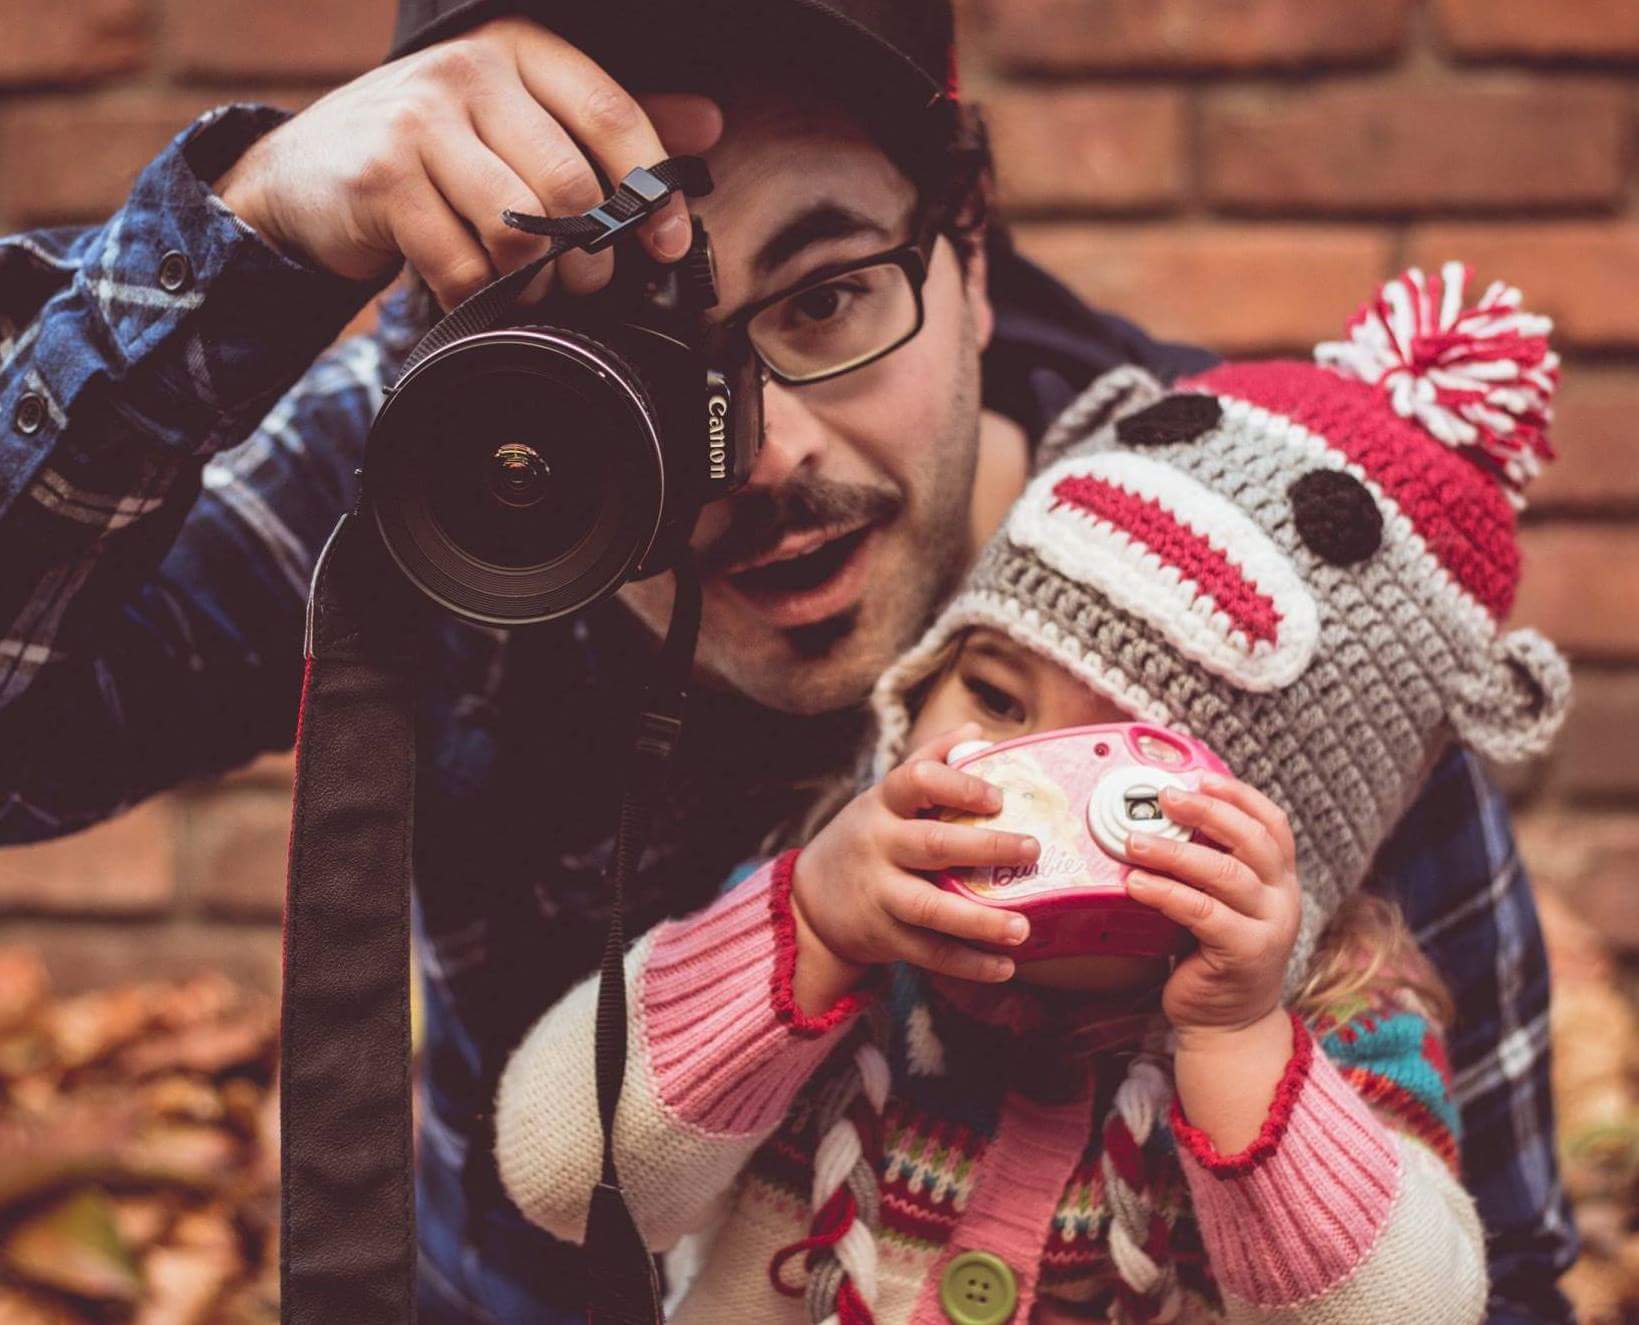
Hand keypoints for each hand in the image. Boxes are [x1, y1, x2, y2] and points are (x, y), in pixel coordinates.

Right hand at [215, 16, 722, 308]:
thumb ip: (606, 120)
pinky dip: (481, 298)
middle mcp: (466, 72)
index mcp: (516, 50)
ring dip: (536, 283)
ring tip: (531, 292)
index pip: (609, 112)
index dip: (651, 188)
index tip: (667, 242)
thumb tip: (708, 125)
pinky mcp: (382, 181)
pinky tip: (479, 296)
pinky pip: (461, 265)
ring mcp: (417, 123)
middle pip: (568, 183)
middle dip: (589, 253)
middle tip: (587, 282)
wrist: (304, 173)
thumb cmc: (431, 148)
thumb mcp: (517, 116)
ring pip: (516, 228)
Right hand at [789, 723, 1038, 1006]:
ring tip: (1022, 928)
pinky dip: (967, 963)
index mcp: (884, 806)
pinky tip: (1004, 967)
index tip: (998, 797)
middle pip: (932, 844)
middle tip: (1033, 849)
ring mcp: (879, 894)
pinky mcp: (883, 936)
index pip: (916, 781)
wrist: (809, 901)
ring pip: (929, 908)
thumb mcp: (884, 798)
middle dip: (985, 847)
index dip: (959, 786)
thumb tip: (975, 732)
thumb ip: (928, 763)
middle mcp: (880, 847)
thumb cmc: (866, 839)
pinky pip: (928, 953)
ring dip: (978, 919)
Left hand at [1121, 774, 1301, 1045]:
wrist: (1227, 1022)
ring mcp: (1269, 927)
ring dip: (1174, 854)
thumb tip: (1160, 818)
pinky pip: (1203, 913)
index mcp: (1279, 878)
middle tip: (1164, 798)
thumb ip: (1208, 865)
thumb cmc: (1211, 952)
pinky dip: (1166, 893)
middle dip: (1207, 813)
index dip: (1240, 797)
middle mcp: (1283, 898)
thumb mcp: (1219, 901)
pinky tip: (1136, 884)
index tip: (1201, 779)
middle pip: (1253, 840)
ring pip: (1225, 875)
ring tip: (1133, 842)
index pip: (1273, 824)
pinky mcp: (1245, 954)